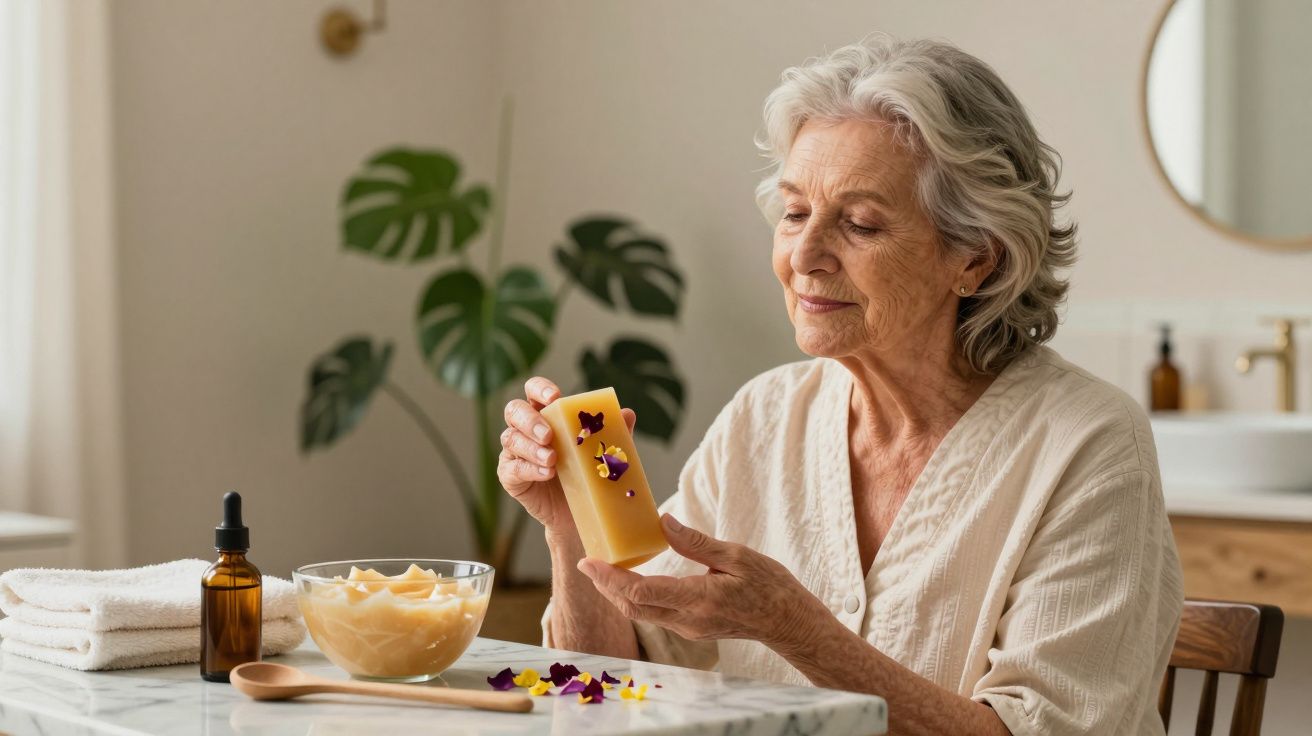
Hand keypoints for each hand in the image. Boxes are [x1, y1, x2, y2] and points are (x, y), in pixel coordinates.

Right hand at [497, 376, 636, 536]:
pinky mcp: (511, 476)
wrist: (582, 512)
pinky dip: (529, 469)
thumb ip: (613, 431)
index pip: (534, 390)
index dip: (539, 388)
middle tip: (549, 434)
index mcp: (547, 414)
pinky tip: (547, 473)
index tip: (554, 397)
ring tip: (553, 459)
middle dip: (530, 420)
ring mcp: (515, 452)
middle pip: (514, 410)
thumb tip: (627, 414)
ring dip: (531, 447)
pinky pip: (512, 469)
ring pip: (510, 438)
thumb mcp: (604, 450)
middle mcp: (526, 429)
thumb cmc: (589, 473)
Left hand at [576, 514, 826, 650]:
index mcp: (699, 599)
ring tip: (603, 568)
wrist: (788, 622)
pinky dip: (637, 597)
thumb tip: (663, 522)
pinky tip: (632, 579)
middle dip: (606, 586)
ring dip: (619, 593)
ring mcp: (689, 629)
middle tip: (588, 562)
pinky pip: (655, 614)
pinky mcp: (691, 629)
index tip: (590, 562)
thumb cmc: (770, 586)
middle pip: (633, 607)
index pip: (641, 592)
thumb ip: (696, 542)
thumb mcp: (736, 556)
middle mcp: (688, 620)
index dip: (610, 578)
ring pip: (641, 614)